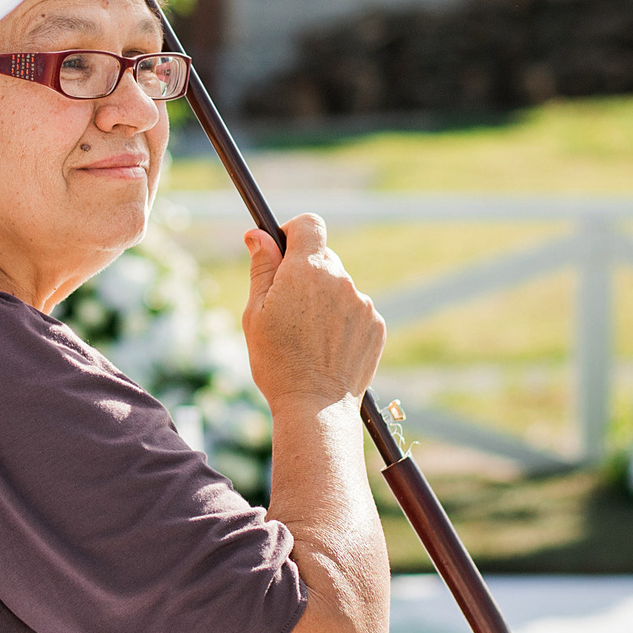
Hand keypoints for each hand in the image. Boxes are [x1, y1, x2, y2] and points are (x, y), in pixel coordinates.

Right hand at [241, 212, 384, 410]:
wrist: (315, 408)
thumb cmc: (277, 361)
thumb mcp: (255, 312)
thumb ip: (262, 267)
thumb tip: (259, 235)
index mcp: (307, 270)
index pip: (309, 224)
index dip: (294, 231)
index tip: (283, 249)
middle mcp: (340, 280)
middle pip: (323, 258)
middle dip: (305, 274)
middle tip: (287, 308)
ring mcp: (363, 304)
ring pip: (340, 287)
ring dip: (325, 300)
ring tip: (308, 337)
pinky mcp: (376, 326)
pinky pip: (356, 311)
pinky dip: (342, 322)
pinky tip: (327, 348)